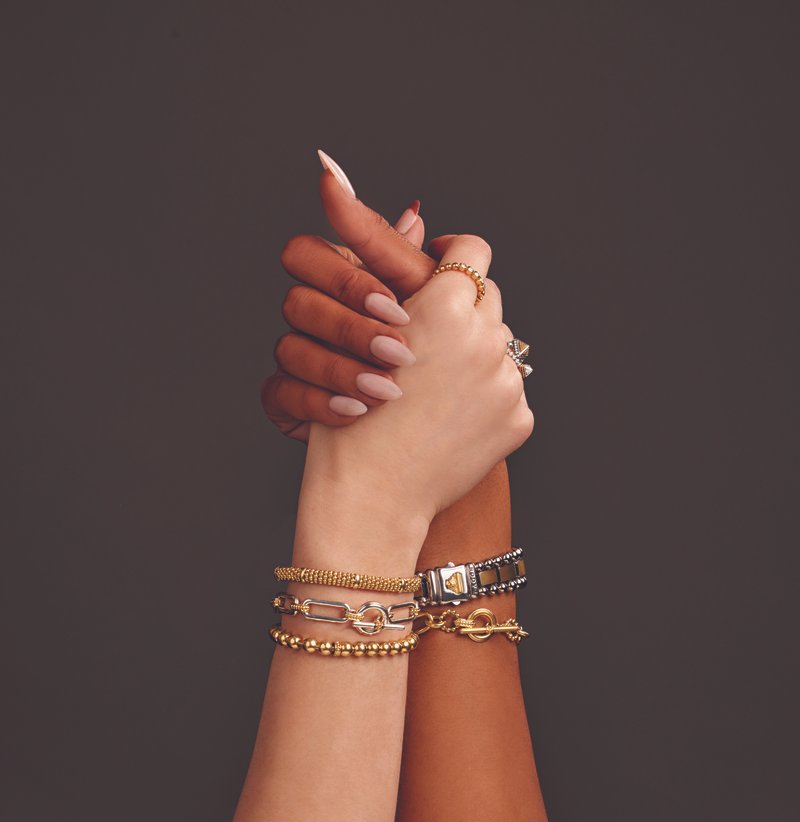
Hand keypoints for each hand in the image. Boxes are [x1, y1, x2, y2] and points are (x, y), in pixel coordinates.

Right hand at [262, 152, 469, 441]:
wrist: (424, 431)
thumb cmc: (431, 358)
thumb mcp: (432, 308)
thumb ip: (416, 265)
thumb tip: (415, 210)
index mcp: (334, 279)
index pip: (306, 253)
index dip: (348, 278)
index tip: (398, 305)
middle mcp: (308, 313)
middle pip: (298, 301)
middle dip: (353, 328)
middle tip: (401, 351)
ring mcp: (293, 356)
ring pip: (291, 348)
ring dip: (342, 368)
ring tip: (389, 390)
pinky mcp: (284, 399)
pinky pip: (282, 393)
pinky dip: (321, 403)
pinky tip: (359, 413)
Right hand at [301, 230, 533, 532]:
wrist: (372, 494)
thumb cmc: (350, 412)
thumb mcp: (361, 329)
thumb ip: (393, 263)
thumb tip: (414, 210)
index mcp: (446, 307)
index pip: (470, 251)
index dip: (450, 258)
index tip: (432, 277)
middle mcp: (486, 338)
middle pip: (488, 298)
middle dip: (461, 311)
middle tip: (427, 339)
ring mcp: (506, 382)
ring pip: (500, 345)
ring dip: (473, 356)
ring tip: (435, 385)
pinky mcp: (517, 420)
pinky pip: (507, 393)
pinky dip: (483, 400)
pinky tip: (449, 419)